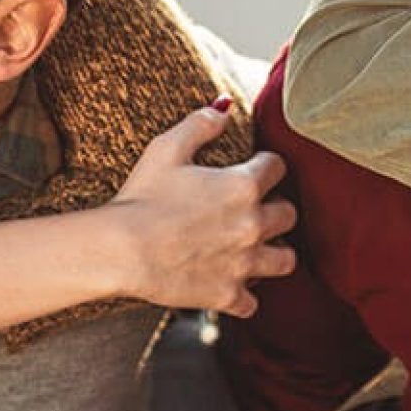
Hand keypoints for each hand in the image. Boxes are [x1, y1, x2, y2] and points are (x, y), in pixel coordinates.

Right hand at [109, 102, 296, 314]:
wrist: (121, 250)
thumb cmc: (141, 196)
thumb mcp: (166, 149)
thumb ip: (200, 124)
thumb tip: (224, 107)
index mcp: (243, 186)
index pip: (277, 167)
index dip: (265, 165)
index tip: (254, 169)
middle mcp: (253, 225)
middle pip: (289, 214)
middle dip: (276, 209)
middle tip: (256, 210)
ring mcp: (244, 264)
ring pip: (284, 261)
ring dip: (274, 253)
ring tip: (256, 249)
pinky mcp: (227, 295)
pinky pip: (252, 302)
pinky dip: (244, 296)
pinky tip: (230, 285)